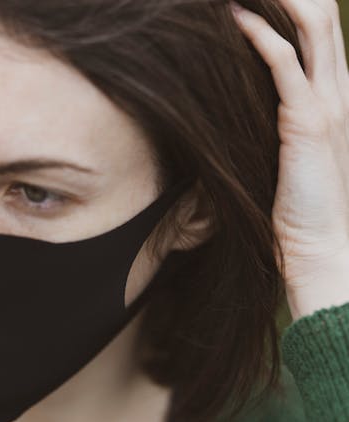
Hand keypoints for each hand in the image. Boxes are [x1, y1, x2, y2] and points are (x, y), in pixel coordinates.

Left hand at [232, 0, 348, 318]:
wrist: (320, 246)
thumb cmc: (299, 205)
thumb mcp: (293, 152)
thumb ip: (282, 121)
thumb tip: (244, 103)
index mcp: (338, 94)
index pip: (321, 31)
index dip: (296, 3)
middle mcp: (341, 90)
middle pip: (321, 16)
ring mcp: (330, 103)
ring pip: (311, 27)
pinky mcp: (308, 122)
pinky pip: (285, 64)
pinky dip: (260, 35)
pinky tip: (233, 17)